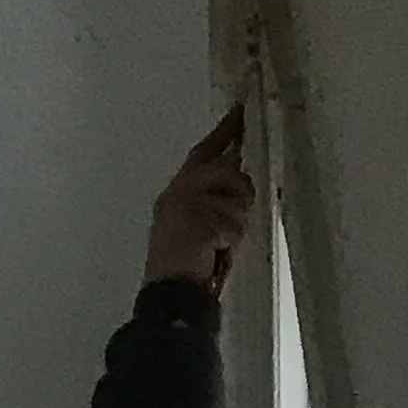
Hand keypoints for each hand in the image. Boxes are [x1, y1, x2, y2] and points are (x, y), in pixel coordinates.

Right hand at [144, 104, 253, 295]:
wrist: (168, 296)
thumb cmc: (182, 269)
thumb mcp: (195, 226)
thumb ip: (212, 199)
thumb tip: (237, 173)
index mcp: (176, 192)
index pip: (203, 153)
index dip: (222, 133)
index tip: (238, 112)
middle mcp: (180, 190)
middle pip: (227, 170)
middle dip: (236, 196)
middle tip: (226, 227)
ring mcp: (190, 204)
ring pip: (238, 199)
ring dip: (235, 227)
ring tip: (218, 249)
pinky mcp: (202, 221)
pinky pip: (235, 226)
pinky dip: (231, 245)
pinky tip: (216, 256)